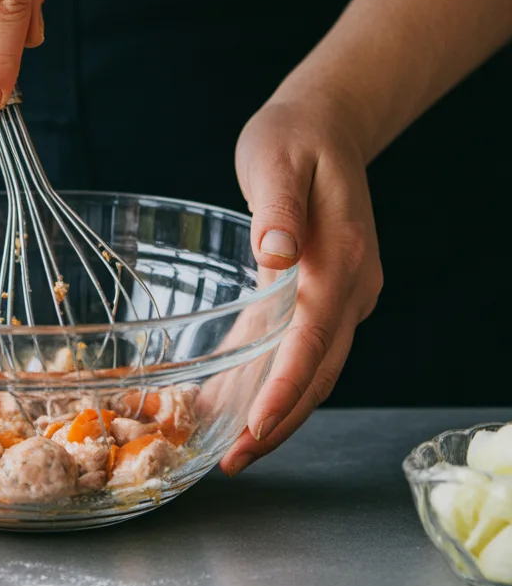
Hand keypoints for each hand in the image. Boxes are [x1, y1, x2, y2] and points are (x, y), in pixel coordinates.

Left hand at [219, 97, 382, 474]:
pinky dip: (274, 382)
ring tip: (235, 452)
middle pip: (320, 370)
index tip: (257, 426)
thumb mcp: (278, 160)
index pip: (314, 337)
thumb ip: (278, 208)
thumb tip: (274, 253)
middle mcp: (350, 285)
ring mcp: (342, 293)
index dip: (286, 387)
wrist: (327, 123)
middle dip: (280, 421)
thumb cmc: (295, 138)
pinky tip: (239, 406)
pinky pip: (300, 349)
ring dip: (279, 413)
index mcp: (339, 258)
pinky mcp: (322, 294)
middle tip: (234, 462)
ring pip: (315, 369)